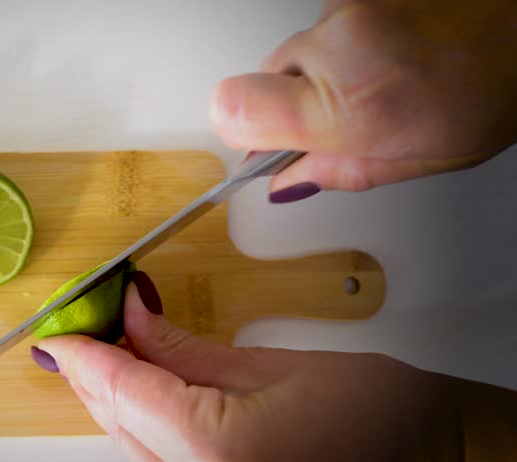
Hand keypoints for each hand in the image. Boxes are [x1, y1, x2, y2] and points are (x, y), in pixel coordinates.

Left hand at [32, 272, 455, 461]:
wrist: (425, 461)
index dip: (83, 352)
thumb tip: (133, 316)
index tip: (60, 328)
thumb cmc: (380, 417)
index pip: (122, 391)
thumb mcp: (274, 366)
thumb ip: (186, 349)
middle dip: (92, 372)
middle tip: (81, 325)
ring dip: (113, 397)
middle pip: (117, 422)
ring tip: (106, 347)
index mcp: (218, 453)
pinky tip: (138, 391)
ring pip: (130, 447)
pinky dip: (140, 425)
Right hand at [210, 0, 516, 201]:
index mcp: (350, 105)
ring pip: (296, 53)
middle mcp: (337, 46)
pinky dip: (345, 47)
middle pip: (263, 81)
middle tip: (337, 122)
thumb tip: (287, 181)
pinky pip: (325, 27)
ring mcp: (344, 7)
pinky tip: (387, 54)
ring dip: (322, 75)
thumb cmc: (495, 85)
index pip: (234, 110)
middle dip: (291, 108)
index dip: (240, 135)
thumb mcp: (416, 157)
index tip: (261, 150)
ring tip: (380, 80)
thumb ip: (337, 172)